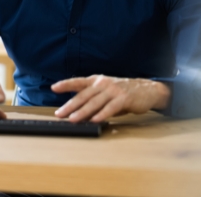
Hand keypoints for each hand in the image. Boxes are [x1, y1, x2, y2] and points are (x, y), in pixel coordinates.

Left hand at [51, 75, 170, 122]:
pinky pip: (110, 108)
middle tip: (60, 114)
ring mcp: (113, 90)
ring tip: (73, 119)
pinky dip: (101, 114)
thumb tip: (77, 113)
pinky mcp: (124, 99)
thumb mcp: (105, 92)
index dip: (65, 84)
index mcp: (97, 80)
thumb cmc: (122, 92)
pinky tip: (95, 120)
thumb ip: (93, 100)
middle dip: (70, 105)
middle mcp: (103, 84)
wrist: (146, 90)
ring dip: (82, 112)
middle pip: (83, 95)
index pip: (78, 82)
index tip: (54, 87)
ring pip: (94, 102)